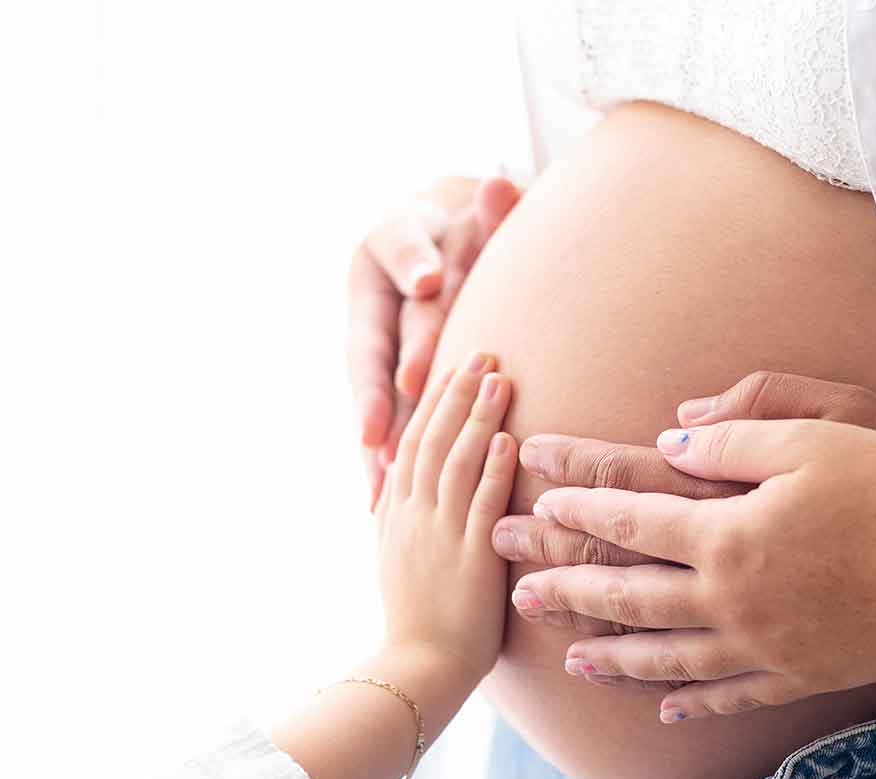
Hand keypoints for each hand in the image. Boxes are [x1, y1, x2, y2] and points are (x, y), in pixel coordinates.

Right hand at [348, 177, 521, 504]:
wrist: (436, 248)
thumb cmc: (466, 226)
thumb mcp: (478, 209)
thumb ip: (492, 209)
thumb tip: (504, 186)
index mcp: (386, 242)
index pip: (401, 244)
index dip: (412, 260)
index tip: (425, 280)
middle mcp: (371, 292)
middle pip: (381, 330)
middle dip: (389, 373)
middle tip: (398, 406)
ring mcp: (373, 336)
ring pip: (372, 386)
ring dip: (376, 425)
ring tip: (378, 466)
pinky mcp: (380, 379)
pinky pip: (377, 417)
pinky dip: (379, 456)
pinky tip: (378, 495)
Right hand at [376, 353, 516, 684]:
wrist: (416, 669)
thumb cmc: (416, 622)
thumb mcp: (397, 560)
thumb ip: (402, 519)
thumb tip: (404, 485)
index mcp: (396, 513)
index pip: (415, 442)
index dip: (436, 401)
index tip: (457, 366)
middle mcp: (414, 517)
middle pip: (435, 439)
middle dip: (460, 392)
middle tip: (486, 351)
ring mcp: (439, 537)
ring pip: (457, 464)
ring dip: (479, 418)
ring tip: (501, 378)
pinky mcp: (469, 562)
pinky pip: (481, 507)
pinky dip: (495, 472)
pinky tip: (511, 441)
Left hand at [511, 418, 875, 720]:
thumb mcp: (811, 433)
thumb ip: (733, 436)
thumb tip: (667, 439)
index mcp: (728, 531)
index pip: (633, 516)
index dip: (581, 506)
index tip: (535, 503)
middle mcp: (733, 596)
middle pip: (632, 595)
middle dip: (569, 589)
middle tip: (518, 594)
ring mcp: (765, 645)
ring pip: (670, 657)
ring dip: (614, 658)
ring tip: (570, 663)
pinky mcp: (802, 674)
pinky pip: (732, 695)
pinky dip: (693, 702)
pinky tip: (664, 706)